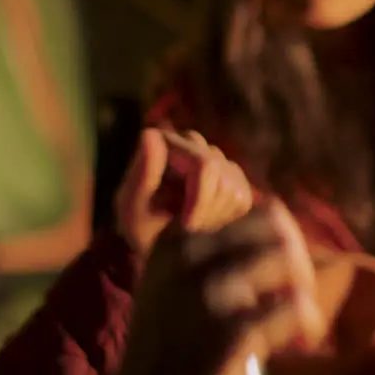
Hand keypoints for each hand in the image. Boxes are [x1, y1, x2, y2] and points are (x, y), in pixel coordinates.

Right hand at [107, 201, 325, 374]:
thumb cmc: (167, 348)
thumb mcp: (172, 285)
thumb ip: (213, 255)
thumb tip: (282, 231)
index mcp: (174, 240)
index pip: (249, 211)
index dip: (275, 236)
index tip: (277, 268)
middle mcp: (188, 256)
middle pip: (273, 223)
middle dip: (296, 251)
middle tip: (299, 284)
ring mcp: (211, 291)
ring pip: (287, 258)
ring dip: (304, 284)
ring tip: (301, 310)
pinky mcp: (236, 331)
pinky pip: (296, 308)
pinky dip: (310, 320)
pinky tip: (306, 336)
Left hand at [114, 128, 254, 253]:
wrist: (148, 238)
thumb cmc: (136, 220)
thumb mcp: (132, 202)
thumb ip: (143, 172)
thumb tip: (150, 135)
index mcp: (166, 142)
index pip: (204, 165)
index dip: (202, 199)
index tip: (187, 225)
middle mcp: (193, 142)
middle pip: (223, 180)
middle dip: (207, 212)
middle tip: (187, 228)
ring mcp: (215, 158)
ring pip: (235, 191)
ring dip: (213, 217)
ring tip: (190, 223)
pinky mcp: (231, 175)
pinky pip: (242, 199)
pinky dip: (224, 217)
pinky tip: (203, 218)